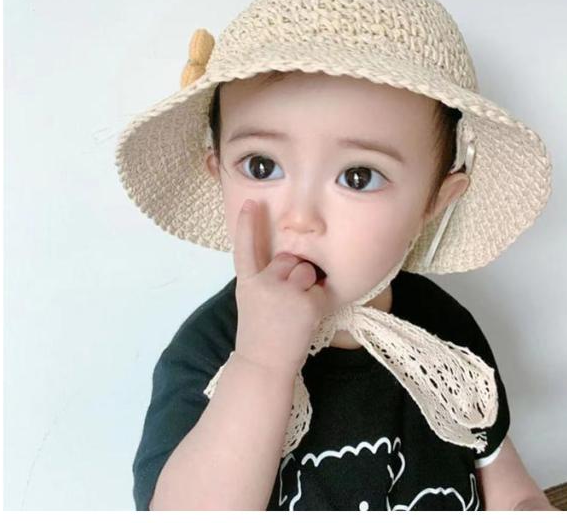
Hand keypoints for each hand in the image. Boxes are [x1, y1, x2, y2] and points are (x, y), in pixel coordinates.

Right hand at [232, 199, 333, 377]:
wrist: (263, 364)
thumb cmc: (260, 334)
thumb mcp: (252, 301)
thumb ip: (264, 280)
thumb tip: (289, 264)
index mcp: (247, 282)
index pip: (245, 247)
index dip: (248, 224)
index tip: (252, 203)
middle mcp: (263, 282)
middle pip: (290, 259)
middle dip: (294, 274)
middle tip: (285, 303)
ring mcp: (284, 291)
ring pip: (307, 272)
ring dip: (307, 288)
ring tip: (295, 311)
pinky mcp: (306, 302)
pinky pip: (321, 292)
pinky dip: (318, 305)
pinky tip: (305, 320)